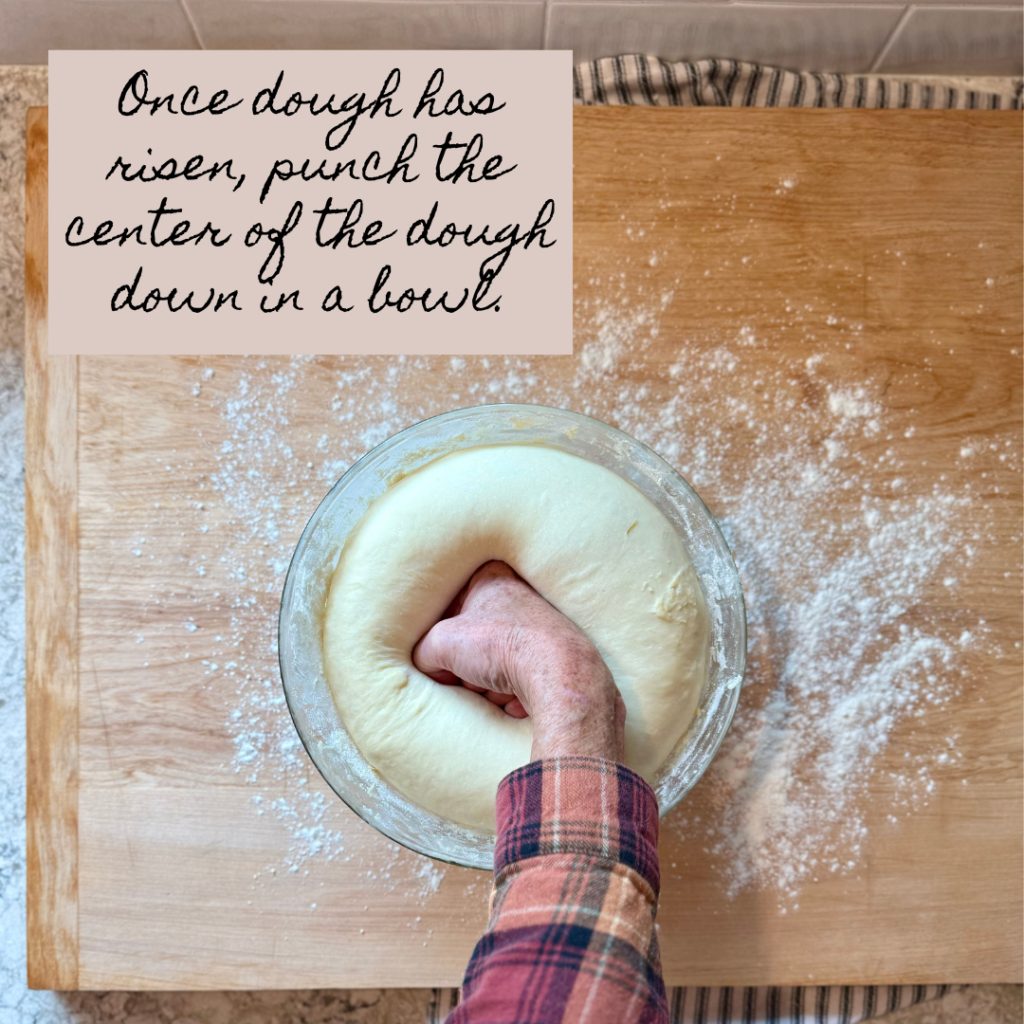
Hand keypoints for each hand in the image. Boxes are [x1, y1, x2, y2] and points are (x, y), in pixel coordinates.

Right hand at [412, 561, 625, 761]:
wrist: (560, 675)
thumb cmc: (503, 643)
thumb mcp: (442, 642)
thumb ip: (424, 651)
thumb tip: (431, 667)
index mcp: (492, 578)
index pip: (450, 607)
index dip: (441, 634)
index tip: (440, 652)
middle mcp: (519, 599)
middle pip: (472, 642)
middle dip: (467, 667)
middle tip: (470, 674)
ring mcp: (538, 631)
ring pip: (493, 666)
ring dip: (488, 686)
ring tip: (497, 687)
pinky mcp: (552, 662)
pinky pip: (517, 684)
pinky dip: (512, 696)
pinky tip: (518, 697)